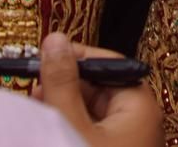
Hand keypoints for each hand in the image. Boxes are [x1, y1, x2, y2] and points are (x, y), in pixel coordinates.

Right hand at [32, 32, 160, 146]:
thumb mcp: (72, 126)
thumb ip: (63, 84)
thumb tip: (56, 41)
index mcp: (141, 107)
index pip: (109, 65)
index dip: (76, 57)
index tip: (45, 54)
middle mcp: (141, 122)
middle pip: (100, 89)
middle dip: (65, 86)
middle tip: (35, 87)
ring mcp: (129, 141)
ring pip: (93, 114)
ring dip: (65, 109)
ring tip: (36, 107)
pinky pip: (94, 132)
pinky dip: (72, 127)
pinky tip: (50, 129)